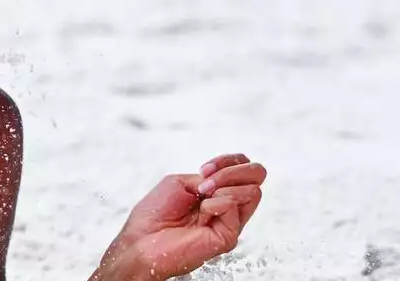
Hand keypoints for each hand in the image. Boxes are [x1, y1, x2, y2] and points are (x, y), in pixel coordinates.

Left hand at [95, 154, 266, 280]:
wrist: (142, 239)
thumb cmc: (155, 213)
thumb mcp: (181, 183)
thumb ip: (209, 178)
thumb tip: (227, 181)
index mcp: (217, 193)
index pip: (244, 168)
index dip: (230, 160)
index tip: (204, 168)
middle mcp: (228, 207)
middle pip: (257, 176)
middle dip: (233, 170)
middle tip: (207, 180)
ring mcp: (230, 222)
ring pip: (253, 191)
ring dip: (223, 184)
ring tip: (202, 196)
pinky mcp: (228, 236)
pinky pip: (233, 207)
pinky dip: (215, 202)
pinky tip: (202, 212)